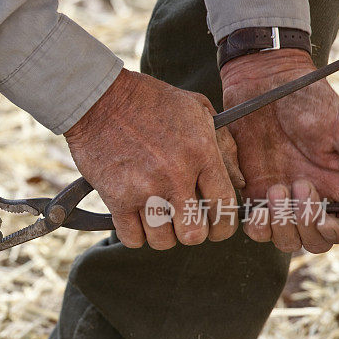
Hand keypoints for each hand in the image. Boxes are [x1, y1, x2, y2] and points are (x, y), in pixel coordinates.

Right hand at [65, 68, 242, 249]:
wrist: (99, 98)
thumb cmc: (150, 101)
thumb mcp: (197, 110)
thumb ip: (224, 145)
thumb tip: (239, 182)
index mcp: (201, 153)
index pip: (224, 209)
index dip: (224, 226)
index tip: (216, 226)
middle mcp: (175, 175)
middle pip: (194, 234)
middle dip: (192, 233)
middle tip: (184, 222)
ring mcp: (144, 189)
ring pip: (163, 241)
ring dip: (162, 234)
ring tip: (158, 219)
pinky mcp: (116, 198)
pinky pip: (132, 238)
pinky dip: (135, 234)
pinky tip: (136, 218)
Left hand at [222, 48, 338, 252]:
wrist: (264, 85)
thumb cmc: (306, 99)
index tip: (326, 219)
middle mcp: (314, 197)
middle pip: (318, 240)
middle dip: (307, 225)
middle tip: (298, 186)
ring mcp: (283, 198)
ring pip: (287, 239)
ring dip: (281, 225)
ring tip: (274, 188)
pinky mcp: (254, 193)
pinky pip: (256, 228)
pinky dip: (256, 226)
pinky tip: (255, 207)